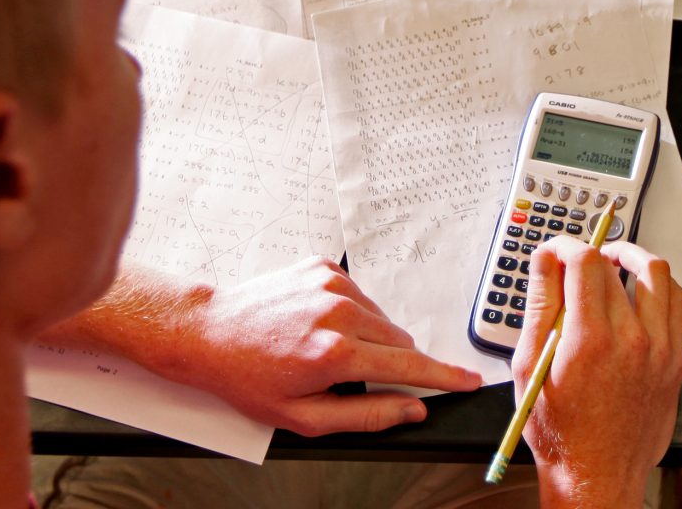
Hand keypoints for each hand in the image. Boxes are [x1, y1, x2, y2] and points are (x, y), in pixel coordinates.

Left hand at [46, 257, 481, 435]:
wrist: (212, 331)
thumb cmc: (249, 376)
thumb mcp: (306, 416)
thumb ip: (368, 414)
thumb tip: (411, 409)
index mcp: (337, 351)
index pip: (410, 365)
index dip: (445, 375)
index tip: (469, 379)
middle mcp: (340, 310)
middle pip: (399, 338)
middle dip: (391, 359)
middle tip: (351, 373)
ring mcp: (331, 282)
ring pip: (380, 315)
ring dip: (368, 334)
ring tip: (325, 346)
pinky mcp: (322, 266)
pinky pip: (357, 293)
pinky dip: (349, 311)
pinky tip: (318, 322)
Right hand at [511, 238, 681, 508]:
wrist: (596, 474)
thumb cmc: (559, 428)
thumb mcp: (530, 363)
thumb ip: (539, 305)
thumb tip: (542, 262)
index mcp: (589, 339)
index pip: (584, 260)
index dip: (563, 245)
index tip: (552, 251)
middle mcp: (631, 339)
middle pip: (614, 264)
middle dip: (586, 252)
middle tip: (569, 262)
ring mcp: (660, 350)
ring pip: (657, 274)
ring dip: (631, 258)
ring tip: (610, 261)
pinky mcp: (676, 361)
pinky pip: (678, 303)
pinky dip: (658, 285)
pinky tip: (637, 290)